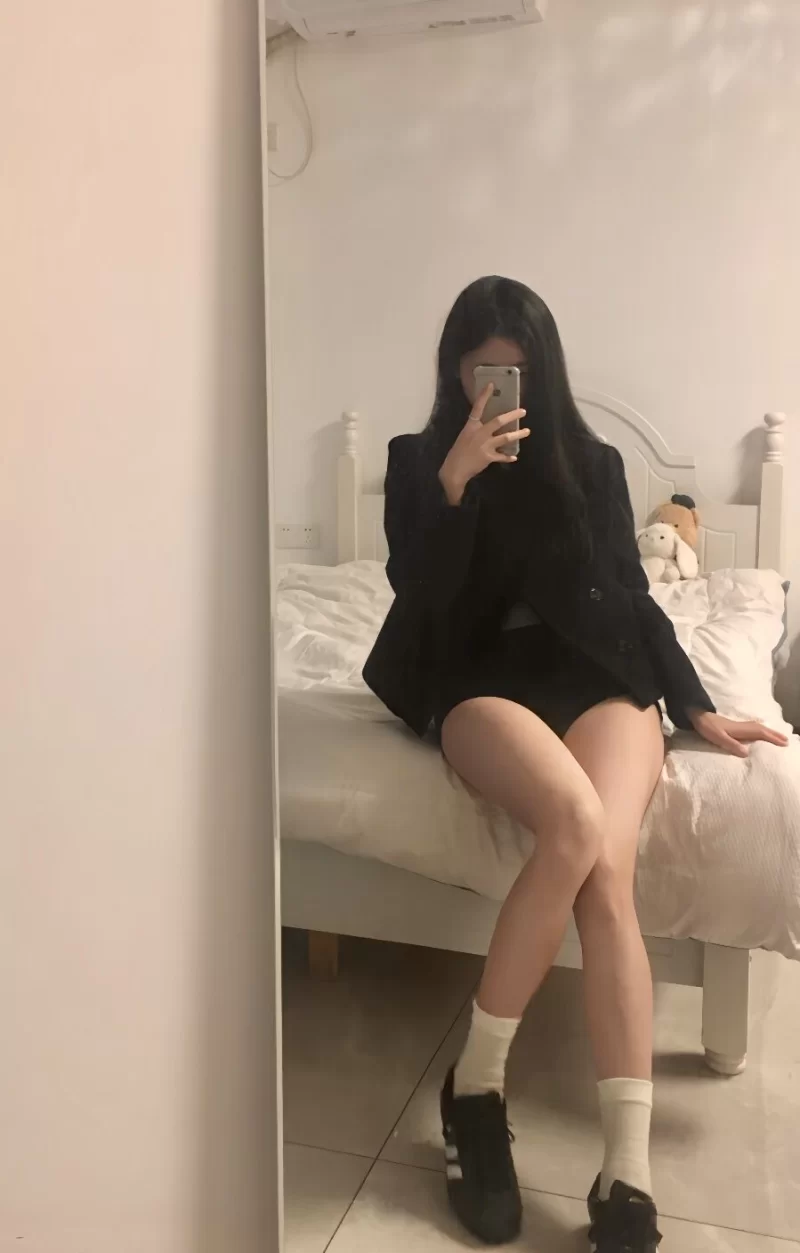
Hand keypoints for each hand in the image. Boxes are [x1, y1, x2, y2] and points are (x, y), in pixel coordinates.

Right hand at [438, 384, 529, 504]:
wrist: (454, 470)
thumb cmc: (458, 452)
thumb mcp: (465, 436)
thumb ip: (477, 430)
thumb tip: (490, 427)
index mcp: (471, 426)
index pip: (478, 407)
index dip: (484, 396)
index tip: (491, 385)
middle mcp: (479, 433)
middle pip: (499, 421)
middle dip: (512, 415)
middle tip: (523, 411)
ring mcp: (485, 445)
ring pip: (506, 437)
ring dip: (518, 434)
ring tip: (527, 431)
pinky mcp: (489, 457)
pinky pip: (502, 456)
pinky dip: (508, 457)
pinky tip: (514, 457)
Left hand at [689, 710, 788, 757]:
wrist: (697, 715)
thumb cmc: (706, 727)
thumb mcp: (718, 738)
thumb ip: (731, 745)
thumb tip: (747, 753)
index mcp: (739, 730)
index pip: (759, 733)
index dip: (772, 738)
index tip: (784, 743)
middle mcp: (741, 726)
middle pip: (761, 729)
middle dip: (774, 735)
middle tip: (786, 740)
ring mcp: (738, 725)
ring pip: (758, 727)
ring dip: (769, 732)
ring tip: (778, 737)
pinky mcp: (734, 726)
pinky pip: (752, 728)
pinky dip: (761, 730)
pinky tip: (759, 733)